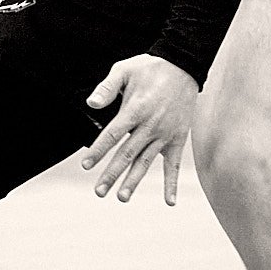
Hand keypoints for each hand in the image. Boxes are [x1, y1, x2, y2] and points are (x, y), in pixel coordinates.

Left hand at [82, 54, 197, 203]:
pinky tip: (169, 201)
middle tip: (99, 191)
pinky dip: (172, 183)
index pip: (112, 135)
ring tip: (121, 197)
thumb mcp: (124, 70)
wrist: (183, 67)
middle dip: (111, 174)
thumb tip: (91, 104)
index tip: (86, 165)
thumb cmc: (149, 68)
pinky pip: (173, 165)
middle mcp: (150, 126)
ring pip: (146, 162)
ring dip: (134, 181)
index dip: (98, 151)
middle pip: (126, 154)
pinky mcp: (178, 139)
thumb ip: (107, 88)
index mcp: (135, 110)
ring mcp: (165, 135)